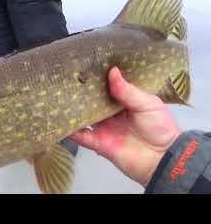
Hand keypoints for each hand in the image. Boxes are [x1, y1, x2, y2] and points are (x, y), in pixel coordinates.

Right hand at [70, 67, 181, 186]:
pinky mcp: (98, 142)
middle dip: (81, 92)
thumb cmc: (160, 128)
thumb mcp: (148, 104)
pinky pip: (80, 136)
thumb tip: (112, 72)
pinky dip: (70, 130)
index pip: (106, 87)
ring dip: (73, 109)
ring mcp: (103, 128)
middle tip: (67, 77)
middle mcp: (110, 114)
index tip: (86, 65)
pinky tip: (61, 121)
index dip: (97, 78)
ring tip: (59, 96)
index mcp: (123, 102)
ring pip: (83, 117)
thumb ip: (128, 91)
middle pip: (91, 101)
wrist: (163, 158)